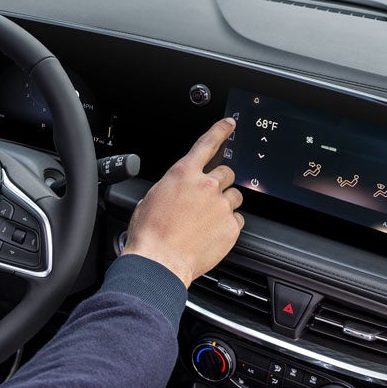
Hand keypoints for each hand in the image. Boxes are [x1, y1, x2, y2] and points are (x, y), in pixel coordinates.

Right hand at [122, 118, 243, 287]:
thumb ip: (172, 187)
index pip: (207, 144)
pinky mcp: (230, 227)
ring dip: (225, 204)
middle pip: (226, 173)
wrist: (159, 263)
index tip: (230, 124)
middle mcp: (206, 186)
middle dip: (220, 183)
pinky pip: (237, 220)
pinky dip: (227, 225)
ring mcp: (221, 206)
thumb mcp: (152, 199)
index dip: (220, 131)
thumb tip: (177, 190)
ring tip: (207, 221)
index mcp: (183, 174)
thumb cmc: (150, 234)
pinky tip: (211, 234)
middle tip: (208, 199)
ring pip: (235, 197)